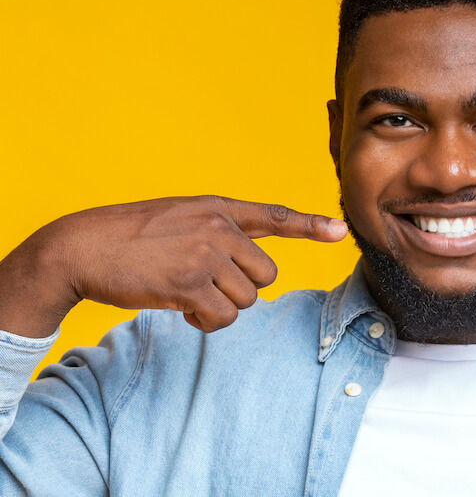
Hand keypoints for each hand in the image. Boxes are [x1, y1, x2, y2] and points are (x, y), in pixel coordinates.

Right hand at [0, 196, 346, 335]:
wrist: (81, 246)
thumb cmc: (130, 236)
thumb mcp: (180, 218)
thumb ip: (217, 231)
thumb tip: (249, 270)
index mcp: (218, 208)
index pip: (273, 215)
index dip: (310, 225)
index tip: (339, 230)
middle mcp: (219, 227)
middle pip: (265, 275)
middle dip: (240, 289)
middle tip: (205, 286)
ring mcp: (205, 254)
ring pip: (246, 300)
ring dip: (220, 308)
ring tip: (186, 295)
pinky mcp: (189, 283)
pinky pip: (222, 317)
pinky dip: (205, 322)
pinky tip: (180, 309)